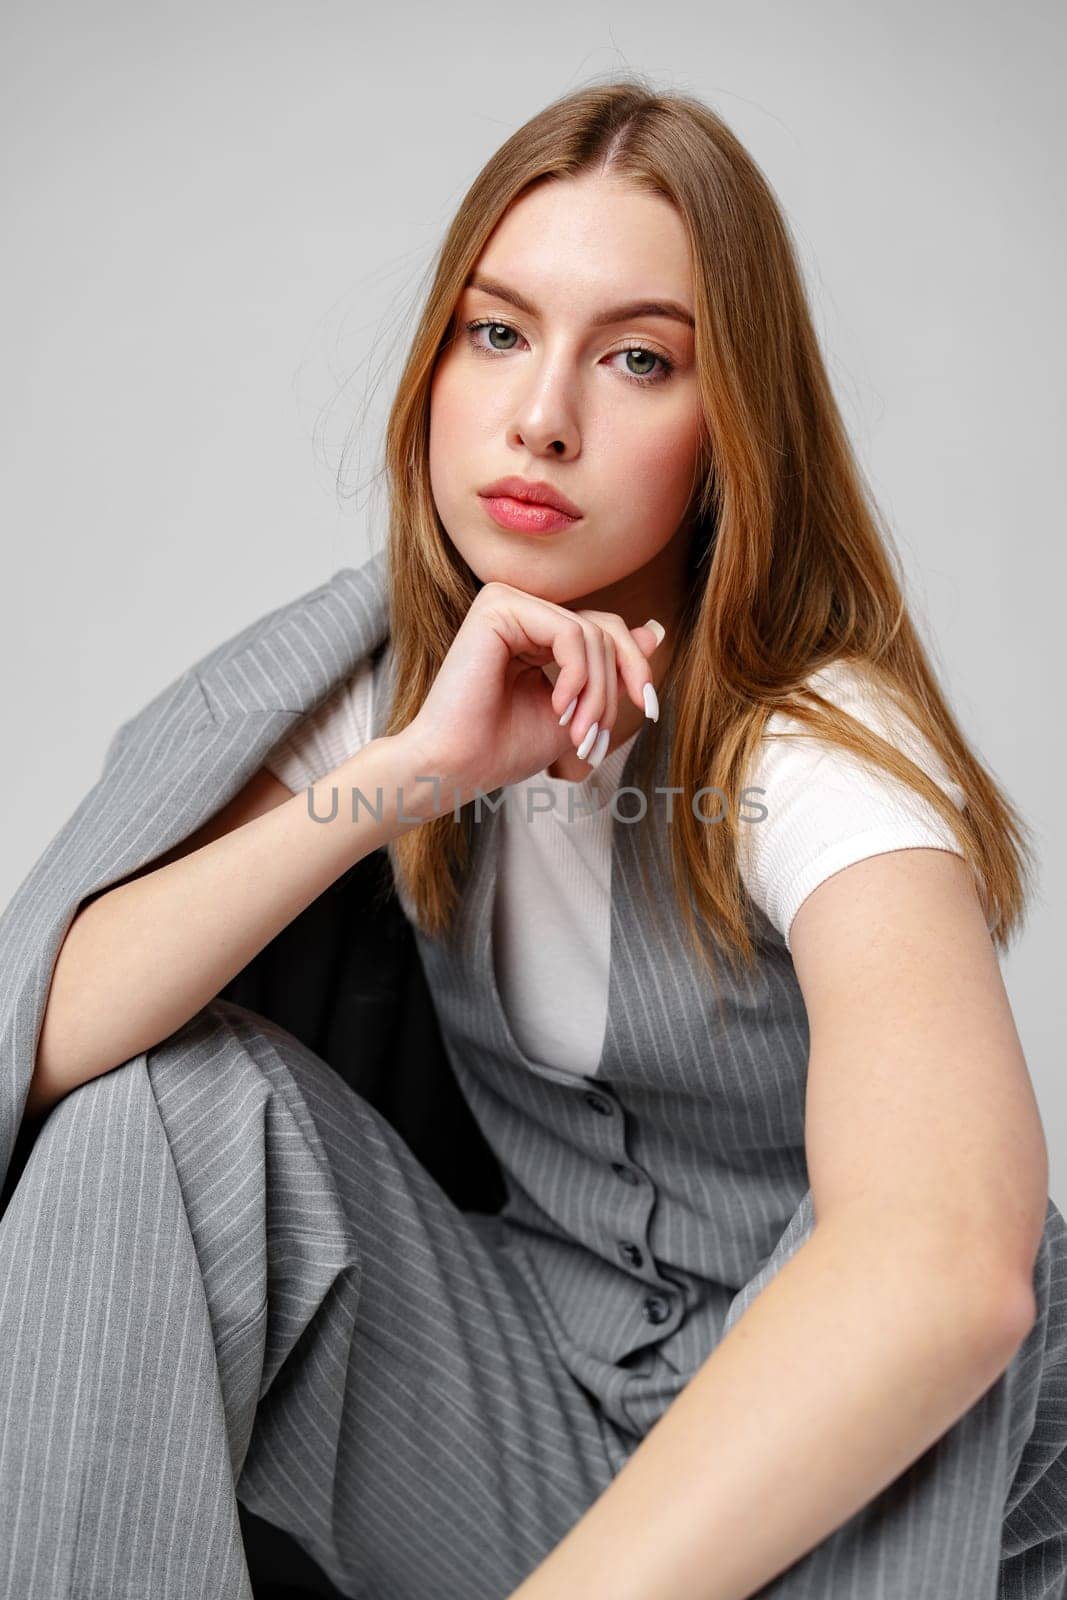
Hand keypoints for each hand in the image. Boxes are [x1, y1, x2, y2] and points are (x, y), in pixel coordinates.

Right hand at [400, 580, 663, 808]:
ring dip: (596, 693)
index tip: (649, 711)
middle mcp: (523, 611)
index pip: (606, 633)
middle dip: (614, 689)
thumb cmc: (505, 748)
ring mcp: (509, 603)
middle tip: (595, 737)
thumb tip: (657, 629)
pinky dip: (577, 675)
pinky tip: (559, 707)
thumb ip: (612, 670)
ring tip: (576, 733)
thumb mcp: (580, 710)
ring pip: (591, 635)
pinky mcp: (498, 605)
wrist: (456, 767)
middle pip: (605, 631)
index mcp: (537, 633)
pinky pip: (570, 632)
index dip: (635, 669)